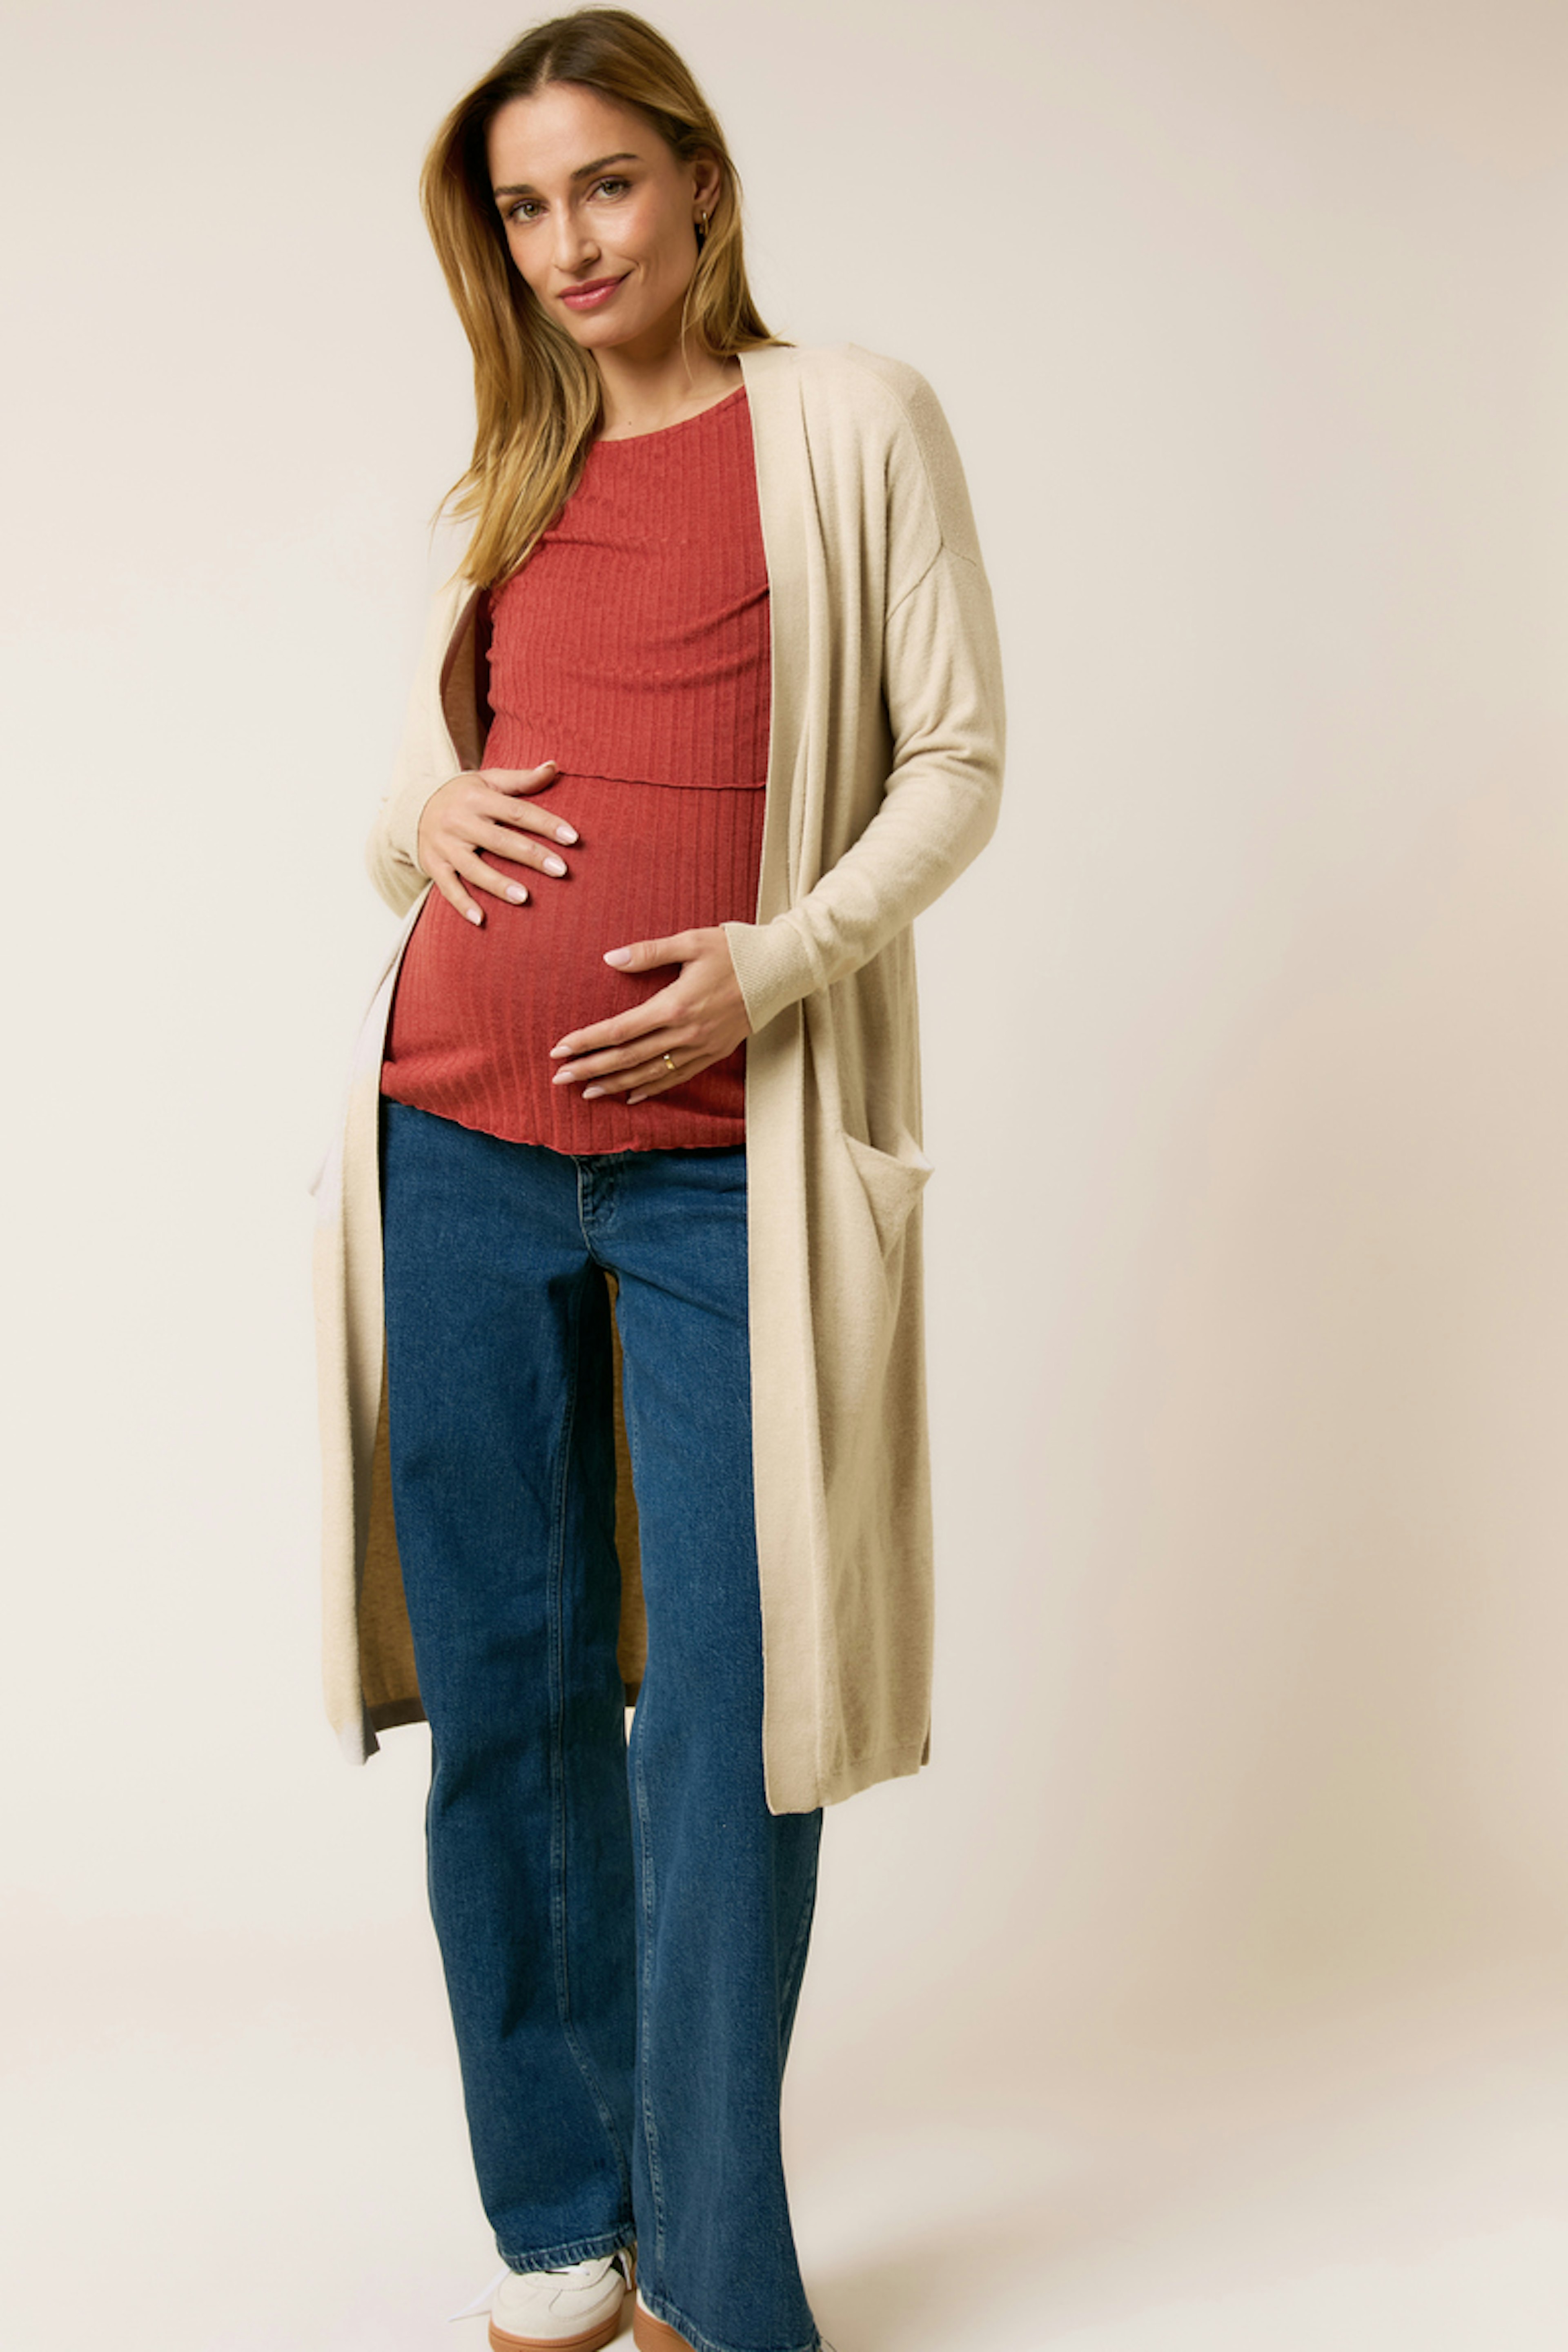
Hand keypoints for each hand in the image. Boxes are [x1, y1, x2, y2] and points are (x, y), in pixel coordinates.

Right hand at [416, 761, 577, 925]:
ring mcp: (445, 845)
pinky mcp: (433, 865)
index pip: (518, 811)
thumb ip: (522, 779)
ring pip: (473, 868)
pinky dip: (462, 904)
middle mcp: (460, 821)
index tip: (573, 837)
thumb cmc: (464, 795)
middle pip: (499, 841)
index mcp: (477, 797)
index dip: (546, 824)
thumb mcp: (489, 780)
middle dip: (531, 855)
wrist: (414, 806)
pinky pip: (447, 888)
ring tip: (524, 898)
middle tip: (560, 870)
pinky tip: (480, 920)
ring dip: (498, 884)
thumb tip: (554, 767)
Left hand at [550, 928, 751, 1103]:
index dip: (587, 1041)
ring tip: (587, 1093)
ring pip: (650, 1073)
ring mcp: (701, 1047)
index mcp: (675, 1004)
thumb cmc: (736, 950)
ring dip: (615, 1084)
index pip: (620, 1029)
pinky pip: (677, 1077)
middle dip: (591, 1069)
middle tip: (560, 1078)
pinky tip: (632, 1095)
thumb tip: (609, 959)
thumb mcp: (691, 941)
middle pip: (628, 1057)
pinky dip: (652, 1088)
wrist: (782, 970)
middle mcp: (686, 1033)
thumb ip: (648, 951)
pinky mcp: (714, 1053)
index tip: (560, 1048)